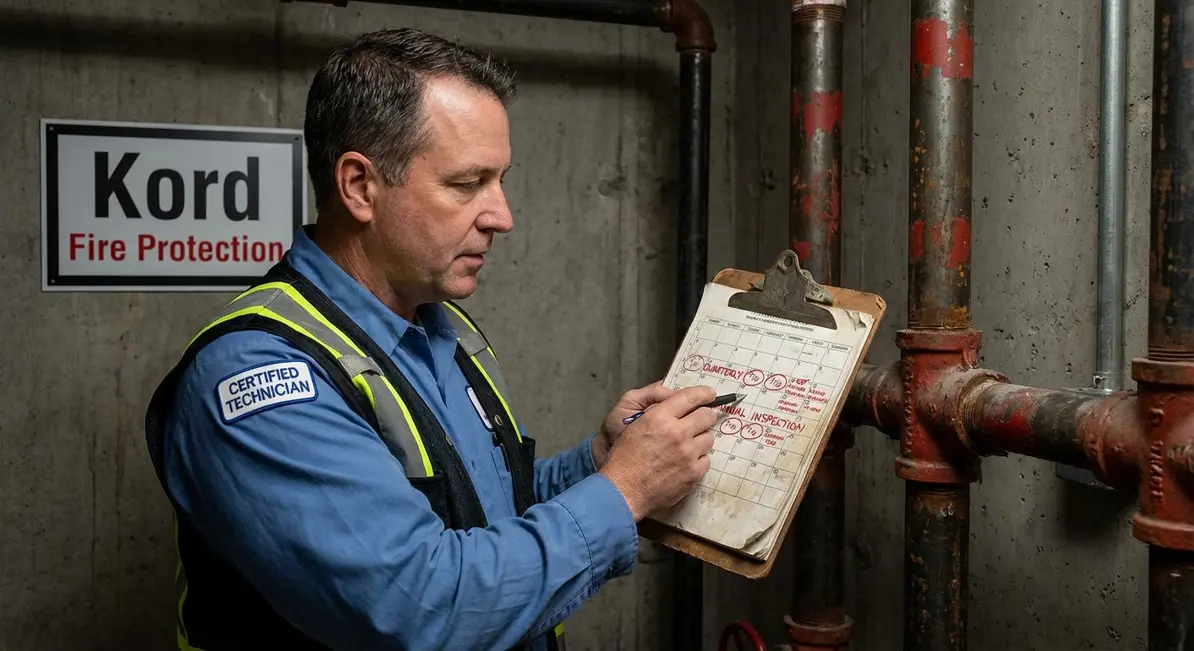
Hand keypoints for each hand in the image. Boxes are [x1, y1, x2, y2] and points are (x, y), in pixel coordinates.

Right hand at [598, 385, 718, 520]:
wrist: (623, 491)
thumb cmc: (624, 458)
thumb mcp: (635, 426)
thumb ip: (657, 412)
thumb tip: (677, 403)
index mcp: (660, 417)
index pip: (690, 397)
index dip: (703, 393)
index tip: (709, 394)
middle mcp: (677, 433)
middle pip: (707, 416)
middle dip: (704, 416)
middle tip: (699, 421)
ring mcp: (688, 454)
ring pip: (709, 438)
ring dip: (700, 439)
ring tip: (687, 446)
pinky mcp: (694, 473)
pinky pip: (706, 460)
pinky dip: (697, 460)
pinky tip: (684, 464)